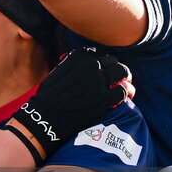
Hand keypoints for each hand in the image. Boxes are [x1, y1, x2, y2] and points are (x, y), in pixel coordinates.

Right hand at [10, 49, 131, 160]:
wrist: (46, 115)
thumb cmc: (48, 96)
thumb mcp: (58, 72)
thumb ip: (74, 67)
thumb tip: (85, 67)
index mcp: (80, 57)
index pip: (99, 55)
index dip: (104, 63)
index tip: (104, 70)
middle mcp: (92, 66)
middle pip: (114, 63)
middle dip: (117, 70)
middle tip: (119, 78)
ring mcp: (99, 82)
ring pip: (122, 74)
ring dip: (125, 79)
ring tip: (125, 86)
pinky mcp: (105, 98)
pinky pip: (122, 91)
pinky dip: (124, 93)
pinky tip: (123, 97)